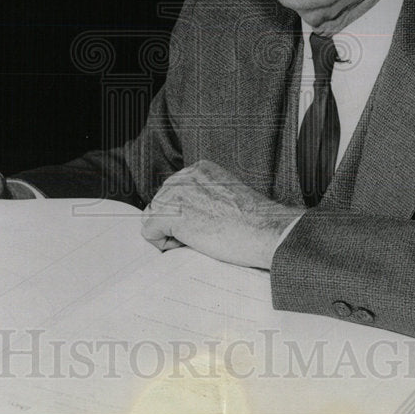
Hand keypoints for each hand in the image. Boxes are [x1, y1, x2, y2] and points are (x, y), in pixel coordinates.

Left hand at [141, 160, 303, 268]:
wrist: (265, 230)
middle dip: (174, 224)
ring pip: (153, 218)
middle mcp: (185, 175)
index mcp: (199, 169)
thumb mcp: (225, 197)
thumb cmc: (253, 222)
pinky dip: (164, 245)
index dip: (184, 215)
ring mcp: (176, 192)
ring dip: (171, 234)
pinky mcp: (171, 213)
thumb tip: (185, 213)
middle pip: (159, 204)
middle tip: (203, 235)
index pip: (173, 193)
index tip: (205, 225)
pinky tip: (190, 244)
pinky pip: (149, 233)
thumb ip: (203, 197)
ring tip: (200, 239)